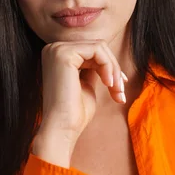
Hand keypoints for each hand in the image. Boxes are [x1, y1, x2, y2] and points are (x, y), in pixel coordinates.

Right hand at [32, 40, 127, 166]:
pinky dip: (108, 66)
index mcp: (56, 55)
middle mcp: (53, 48)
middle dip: (114, 68)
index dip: (109, 67)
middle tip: (121, 91)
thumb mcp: (85, 84)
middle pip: (96, 46)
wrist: (63, 128)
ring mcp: (57, 49)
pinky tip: (108, 84)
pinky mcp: (64, 53)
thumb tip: (106, 58)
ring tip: (116, 90)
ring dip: (113, 68)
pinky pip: (97, 50)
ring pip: (99, 46)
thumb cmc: (75, 112)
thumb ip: (92, 68)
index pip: (91, 51)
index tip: (120, 86)